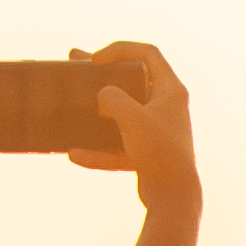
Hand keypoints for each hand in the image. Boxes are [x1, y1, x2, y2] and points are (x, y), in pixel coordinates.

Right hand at [71, 40, 197, 206]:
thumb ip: (113, 97)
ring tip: (71, 101)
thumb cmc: (158, 150)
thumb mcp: (131, 115)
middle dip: (103, 72)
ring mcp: (157, 132)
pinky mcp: (147, 155)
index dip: (120, 50)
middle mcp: (167, 108)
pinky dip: (99, 151)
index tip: (96, 60)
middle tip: (76, 63)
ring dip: (97, 108)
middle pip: (132, 81)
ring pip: (122, 114)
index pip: (147, 53)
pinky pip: (118, 148)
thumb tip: (103, 97)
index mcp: (171, 90)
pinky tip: (75, 154)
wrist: (173, 196)